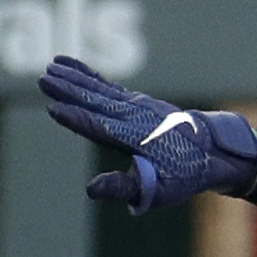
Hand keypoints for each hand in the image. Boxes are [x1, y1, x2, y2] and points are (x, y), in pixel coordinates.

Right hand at [38, 57, 256, 214]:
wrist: (212, 150)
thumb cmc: (182, 175)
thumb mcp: (156, 190)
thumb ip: (123, 188)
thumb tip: (91, 189)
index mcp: (136, 138)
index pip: (100, 127)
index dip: (76, 119)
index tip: (53, 108)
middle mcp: (135, 117)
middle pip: (96, 101)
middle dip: (69, 91)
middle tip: (43, 80)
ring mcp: (138, 106)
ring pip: (100, 89)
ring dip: (75, 78)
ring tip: (51, 66)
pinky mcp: (138, 101)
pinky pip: (108, 85)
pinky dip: (89, 75)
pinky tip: (72, 67)